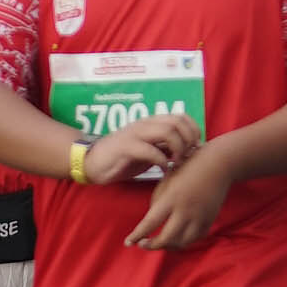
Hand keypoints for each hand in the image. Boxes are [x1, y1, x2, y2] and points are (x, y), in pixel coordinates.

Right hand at [79, 112, 200, 188]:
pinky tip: (163, 170)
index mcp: (151, 123)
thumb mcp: (149, 152)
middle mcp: (145, 124)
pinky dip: (162, 162)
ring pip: (167, 132)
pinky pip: (151, 151)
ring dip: (178, 149)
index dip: (193, 131)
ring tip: (176, 162)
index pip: (181, 117)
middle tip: (187, 156)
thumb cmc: (122, 158)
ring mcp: (135, 134)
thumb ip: (165, 148)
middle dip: (188, 140)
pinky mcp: (126, 147)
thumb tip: (188, 151)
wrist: (92, 163)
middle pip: (177, 122)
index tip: (194, 148)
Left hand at [128, 151, 231, 249]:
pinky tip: (176, 238)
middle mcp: (185, 210)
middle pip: (166, 239)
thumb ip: (157, 202)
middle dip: (152, 245)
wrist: (219, 164)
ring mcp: (199, 217)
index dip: (137, 235)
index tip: (129, 242)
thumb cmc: (189, 167)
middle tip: (143, 244)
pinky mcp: (209, 220)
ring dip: (168, 246)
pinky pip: (194, 239)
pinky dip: (184, 241)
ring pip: (181, 243)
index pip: (150, 223)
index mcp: (171, 198)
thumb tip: (151, 221)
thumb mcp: (167, 181)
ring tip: (159, 242)